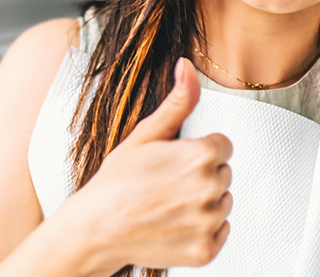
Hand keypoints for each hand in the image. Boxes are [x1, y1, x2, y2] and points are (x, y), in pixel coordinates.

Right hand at [57, 57, 233, 270]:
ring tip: (168, 204)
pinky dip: (202, 231)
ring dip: (203, 204)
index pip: (222, 146)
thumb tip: (187, 67)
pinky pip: (221, 232)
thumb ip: (177, 102)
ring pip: (223, 203)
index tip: (173, 162)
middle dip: (201, 176)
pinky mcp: (206, 251)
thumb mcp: (144, 135)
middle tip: (166, 184)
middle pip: (224, 174)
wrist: (95, 230)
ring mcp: (208, 223)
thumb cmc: (115, 183)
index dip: (196, 151)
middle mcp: (210, 189)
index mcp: (200, 156)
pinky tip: (174, 224)